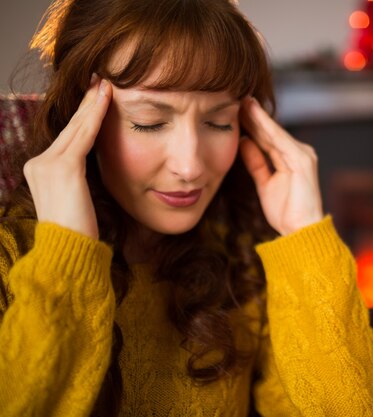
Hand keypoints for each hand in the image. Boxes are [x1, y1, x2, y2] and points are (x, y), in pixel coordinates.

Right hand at [23, 76, 111, 238]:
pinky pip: (84, 136)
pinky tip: (105, 99)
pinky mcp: (62, 168)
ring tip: (106, 83)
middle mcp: (39, 163)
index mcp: (41, 170)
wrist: (68, 253)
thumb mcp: (79, 198)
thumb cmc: (80, 232)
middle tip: (101, 80)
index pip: (68, 137)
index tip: (96, 96)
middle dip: (87, 103)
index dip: (83, 116)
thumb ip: (80, 178)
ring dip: (93, 104)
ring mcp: (47, 164)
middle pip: (71, 127)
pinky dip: (96, 115)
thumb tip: (94, 168)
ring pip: (77, 128)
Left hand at [239, 97, 323, 235]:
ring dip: (258, 117)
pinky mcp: (302, 160)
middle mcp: (299, 153)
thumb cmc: (286, 213)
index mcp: (292, 159)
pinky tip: (254, 116)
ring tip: (242, 101)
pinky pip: (280, 141)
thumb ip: (256, 162)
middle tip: (235, 98)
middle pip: (271, 132)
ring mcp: (303, 155)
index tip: (235, 110)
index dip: (251, 124)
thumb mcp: (265, 183)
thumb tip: (244, 141)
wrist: (301, 232)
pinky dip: (267, 128)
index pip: (268, 138)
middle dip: (253, 116)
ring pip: (274, 132)